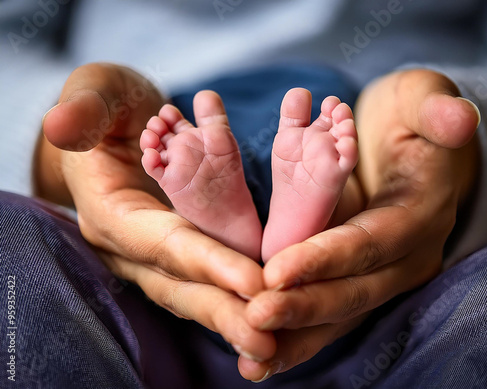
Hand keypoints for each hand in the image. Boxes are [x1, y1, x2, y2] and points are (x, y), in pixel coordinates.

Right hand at [37, 63, 275, 360]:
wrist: (118, 126)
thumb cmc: (110, 105)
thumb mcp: (99, 92)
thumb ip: (87, 108)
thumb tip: (63, 128)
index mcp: (111, 211)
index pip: (163, 244)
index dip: (206, 263)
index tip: (254, 283)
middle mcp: (131, 244)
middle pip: (179, 285)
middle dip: (223, 313)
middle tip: (267, 343)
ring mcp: (153, 253)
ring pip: (192, 292)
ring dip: (231, 319)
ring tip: (272, 346)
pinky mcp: (175, 252)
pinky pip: (203, 283)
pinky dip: (231, 302)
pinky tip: (265, 318)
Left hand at [240, 69, 479, 380]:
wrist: (403, 144)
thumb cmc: (405, 119)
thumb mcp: (418, 100)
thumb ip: (433, 111)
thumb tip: (458, 120)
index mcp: (418, 213)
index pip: (370, 242)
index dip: (326, 258)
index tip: (276, 273)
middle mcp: (403, 255)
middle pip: (354, 290)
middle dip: (304, 307)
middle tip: (254, 318)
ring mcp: (382, 273)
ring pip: (341, 313)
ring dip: (297, 336)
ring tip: (253, 362)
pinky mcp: (358, 278)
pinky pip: (330, 311)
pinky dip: (298, 336)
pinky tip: (263, 360)